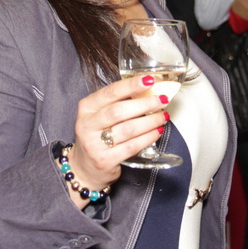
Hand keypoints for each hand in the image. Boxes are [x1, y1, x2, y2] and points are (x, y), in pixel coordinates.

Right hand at [66, 74, 167, 207]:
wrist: (84, 168)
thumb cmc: (97, 136)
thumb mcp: (99, 116)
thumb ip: (117, 103)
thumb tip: (147, 90)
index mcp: (87, 108)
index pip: (110, 92)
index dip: (131, 85)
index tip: (149, 80)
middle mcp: (87, 125)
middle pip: (118, 111)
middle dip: (144, 103)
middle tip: (162, 99)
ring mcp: (95, 144)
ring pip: (128, 129)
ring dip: (150, 121)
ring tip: (163, 116)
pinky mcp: (105, 160)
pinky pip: (132, 147)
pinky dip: (147, 138)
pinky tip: (156, 132)